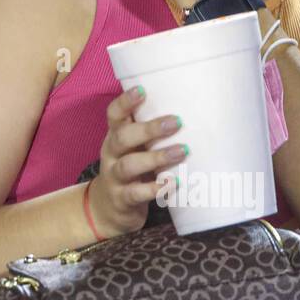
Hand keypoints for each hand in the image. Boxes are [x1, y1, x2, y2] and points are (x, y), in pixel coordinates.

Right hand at [87, 87, 188, 236]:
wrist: (108, 210)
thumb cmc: (131, 171)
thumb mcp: (133, 149)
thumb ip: (149, 135)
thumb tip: (192, 113)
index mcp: (114, 137)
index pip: (114, 115)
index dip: (125, 102)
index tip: (143, 90)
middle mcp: (111, 154)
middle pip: (123, 137)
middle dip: (149, 129)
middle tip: (176, 122)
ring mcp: (114, 177)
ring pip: (130, 165)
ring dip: (157, 157)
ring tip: (182, 151)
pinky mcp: (122, 199)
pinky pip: (136, 193)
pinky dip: (155, 188)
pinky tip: (173, 184)